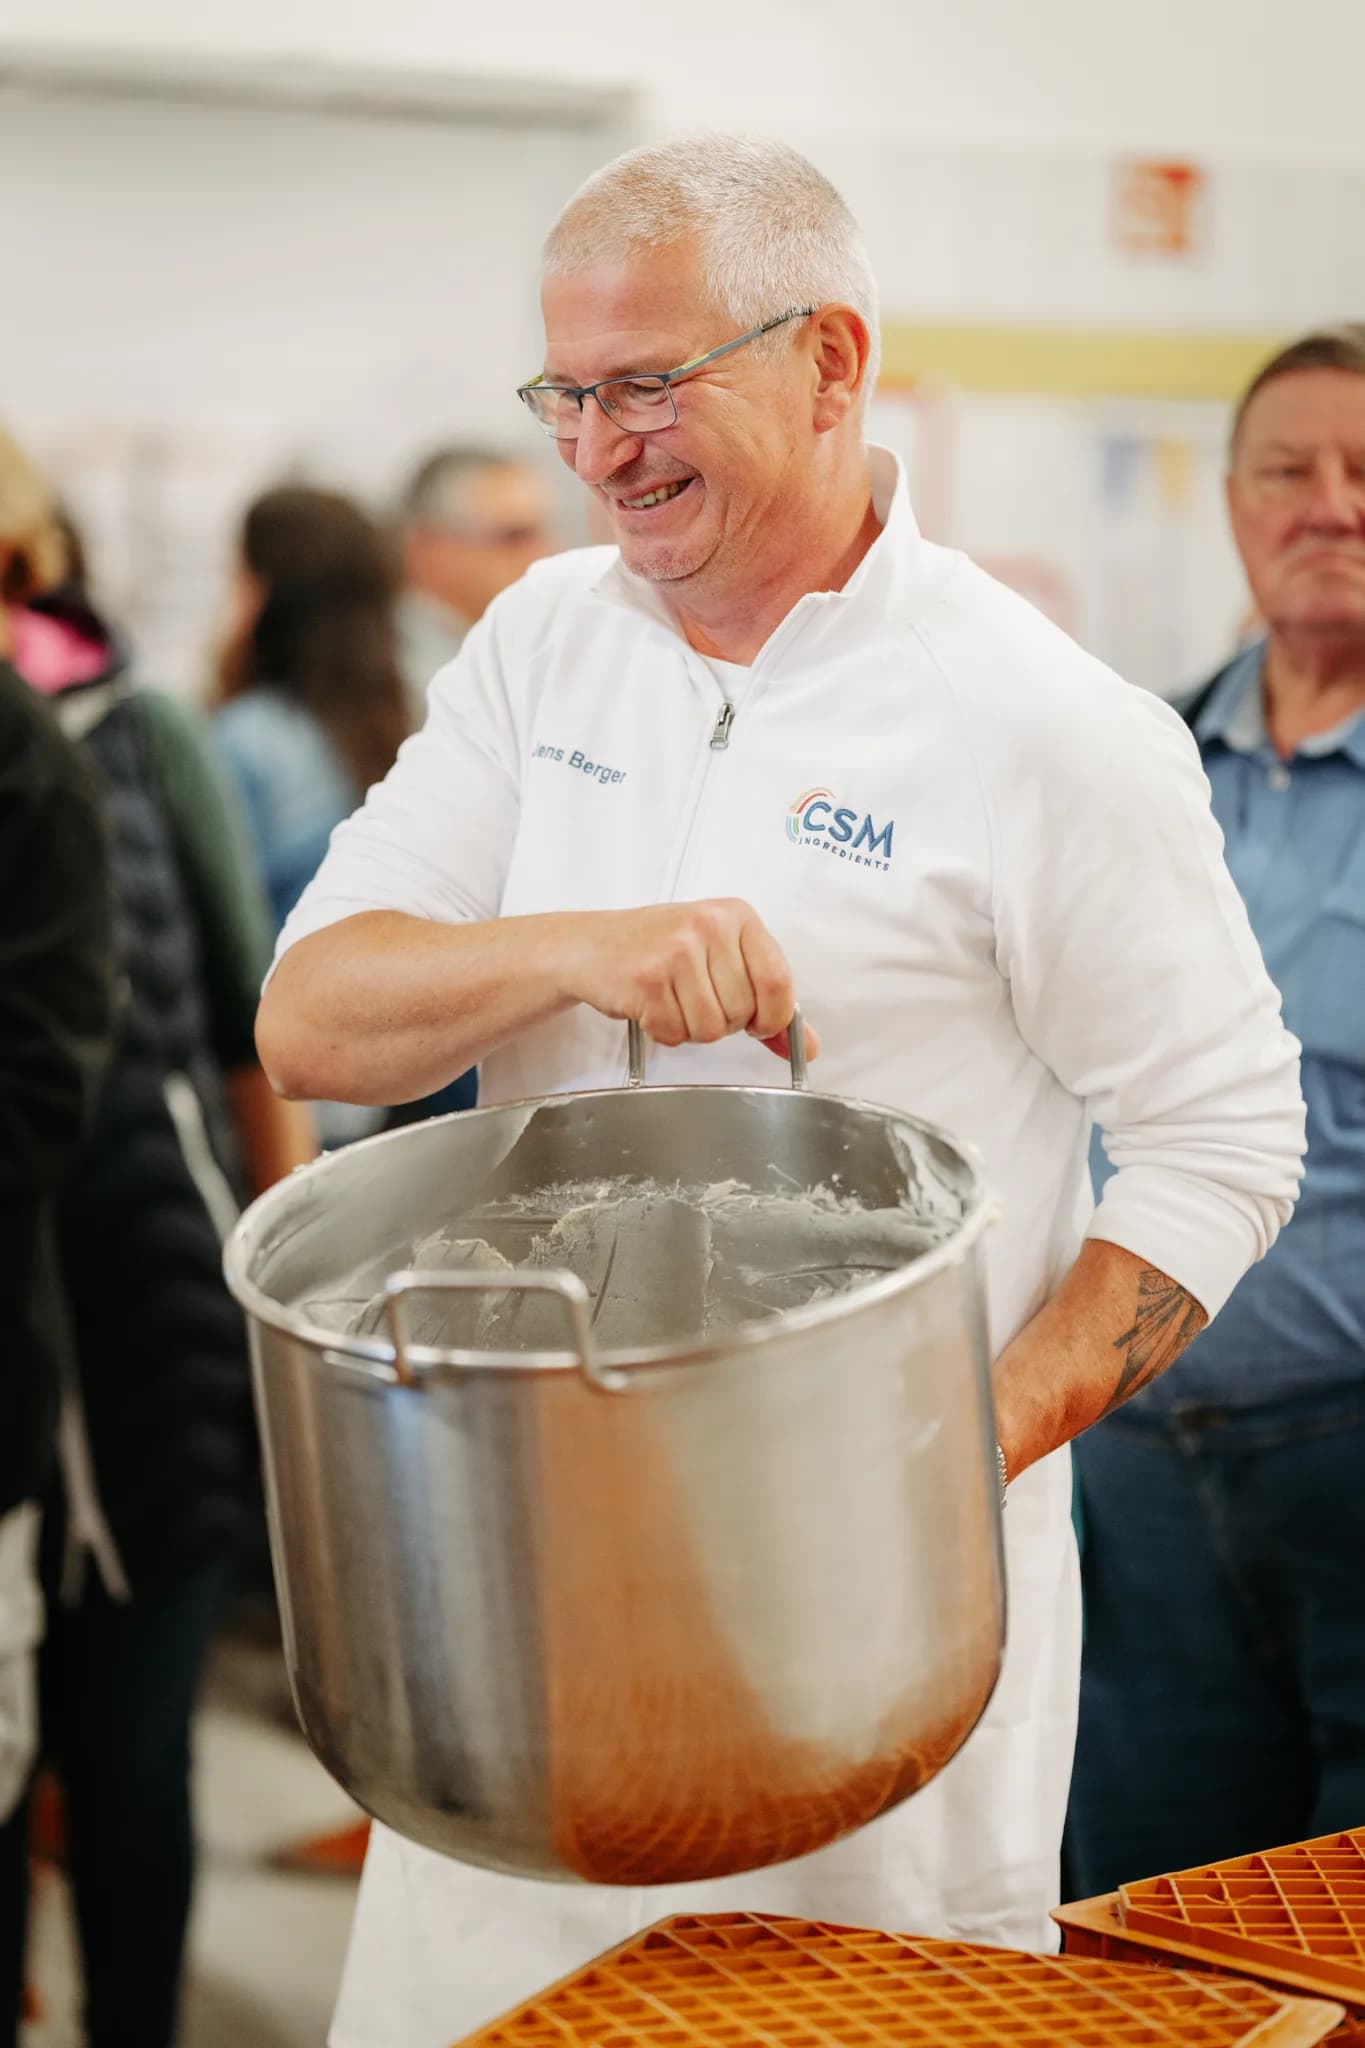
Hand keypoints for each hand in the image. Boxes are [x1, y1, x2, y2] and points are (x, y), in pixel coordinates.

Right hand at [555, 899, 817, 1061]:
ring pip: (711, 1029)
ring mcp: (676, 950)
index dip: (772, 1016)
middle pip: (743, 1012)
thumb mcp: (721, 958)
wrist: (590, 946)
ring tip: (673, 1001)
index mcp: (737, 915)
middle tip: (696, 998)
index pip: (778, 981)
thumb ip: (768, 1000)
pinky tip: (652, 1006)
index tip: (757, 1023)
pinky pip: (676, 1033)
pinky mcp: (647, 979)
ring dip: (691, 1028)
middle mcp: (708, 925)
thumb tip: (807, 1045)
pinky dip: (664, 1032)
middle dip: (723, 1021)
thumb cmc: (659, 949)